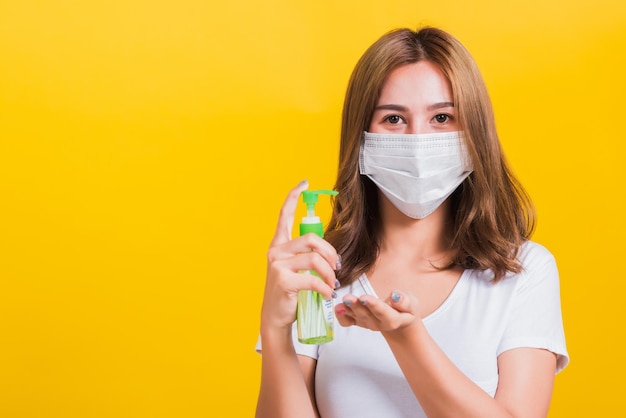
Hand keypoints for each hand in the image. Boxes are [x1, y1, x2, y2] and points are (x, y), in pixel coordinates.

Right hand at [261, 181, 339, 331]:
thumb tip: (332, 252)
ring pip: (314, 259)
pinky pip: (312, 279)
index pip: (283, 215)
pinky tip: (327, 294)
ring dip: (329, 273)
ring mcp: (277, 265)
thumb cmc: (290, 293)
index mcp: (278, 245)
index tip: (304, 183)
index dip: (293, 197)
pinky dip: (325, 288)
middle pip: (310, 238)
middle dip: (330, 252)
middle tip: (337, 266)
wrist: (276, 318)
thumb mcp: (296, 270)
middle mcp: (275, 251)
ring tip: (332, 284)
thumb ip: (307, 256)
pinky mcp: (282, 280)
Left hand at [335, 290, 419, 331]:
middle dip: (356, 306)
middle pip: (366, 314)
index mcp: (392, 319)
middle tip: (348, 298)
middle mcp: (377, 323)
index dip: (373, 305)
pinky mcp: (358, 321)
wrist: (400, 320)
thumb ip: (406, 302)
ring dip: (347, 309)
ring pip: (355, 317)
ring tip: (340, 303)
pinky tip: (337, 308)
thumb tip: (396, 296)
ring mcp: (366, 323)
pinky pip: (347, 322)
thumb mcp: (412, 303)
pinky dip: (341, 316)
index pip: (382, 312)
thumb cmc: (405, 309)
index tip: (365, 298)